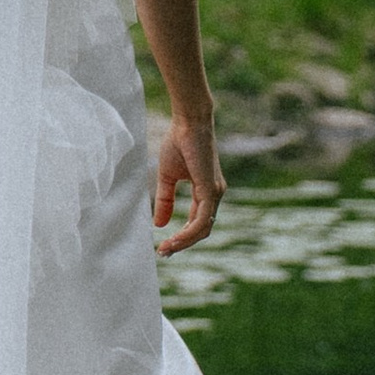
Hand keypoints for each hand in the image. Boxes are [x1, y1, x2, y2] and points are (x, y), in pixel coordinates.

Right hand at [152, 114, 223, 255]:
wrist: (188, 122)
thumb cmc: (179, 143)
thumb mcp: (167, 177)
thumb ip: (165, 200)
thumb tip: (159, 225)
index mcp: (207, 192)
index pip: (198, 222)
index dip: (182, 237)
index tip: (164, 247)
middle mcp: (214, 195)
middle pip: (202, 230)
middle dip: (183, 244)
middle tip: (163, 253)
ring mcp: (215, 193)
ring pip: (203, 228)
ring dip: (184, 242)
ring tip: (166, 249)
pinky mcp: (211, 190)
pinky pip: (202, 219)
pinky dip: (188, 232)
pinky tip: (175, 238)